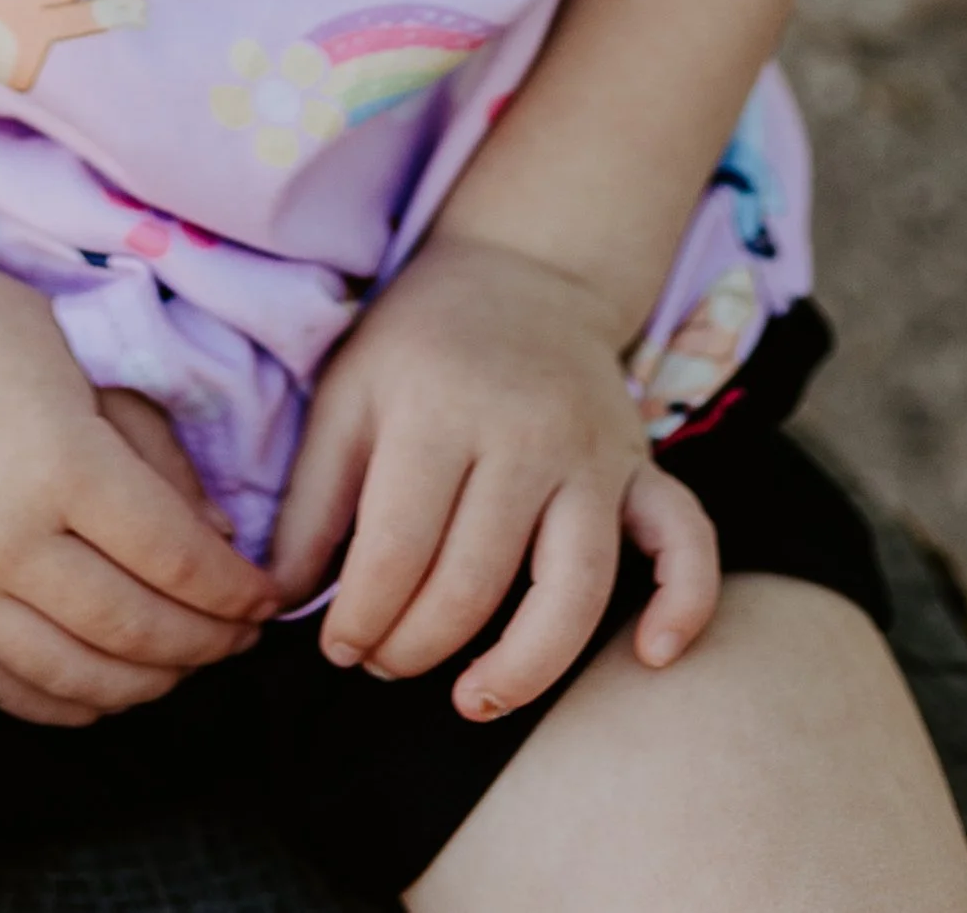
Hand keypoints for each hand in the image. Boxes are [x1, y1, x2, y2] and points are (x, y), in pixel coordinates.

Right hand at [0, 250, 274, 725]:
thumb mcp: (93, 368)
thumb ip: (160, 461)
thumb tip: (219, 545)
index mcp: (60, 464)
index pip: (175, 559)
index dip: (234, 591)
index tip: (268, 597)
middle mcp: (5, 538)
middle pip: (135, 628)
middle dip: (207, 643)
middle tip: (242, 638)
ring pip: (77, 676)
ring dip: (149, 683)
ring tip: (188, 663)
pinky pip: (8, 688)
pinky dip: (72, 702)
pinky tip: (112, 686)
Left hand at [268, 232, 717, 718]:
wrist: (523, 267)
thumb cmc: (421, 340)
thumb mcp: (346, 394)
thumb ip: (311, 502)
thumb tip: (281, 605)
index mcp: (438, 408)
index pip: (396, 550)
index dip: (360, 619)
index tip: (339, 647)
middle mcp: (524, 432)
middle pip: (474, 584)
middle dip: (416, 648)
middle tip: (384, 661)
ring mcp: (593, 452)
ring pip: (573, 589)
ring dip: (522, 668)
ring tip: (473, 700)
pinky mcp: (643, 466)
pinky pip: (685, 540)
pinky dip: (683, 604)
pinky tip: (652, 656)